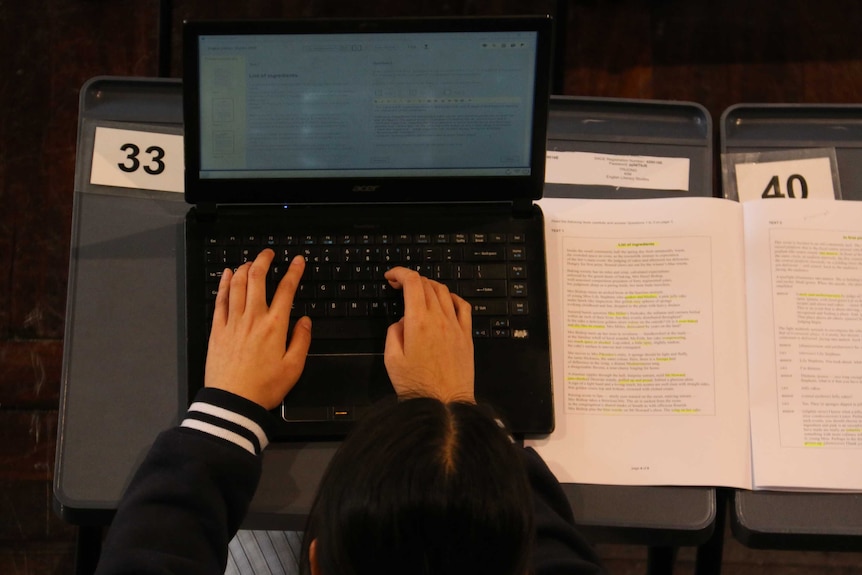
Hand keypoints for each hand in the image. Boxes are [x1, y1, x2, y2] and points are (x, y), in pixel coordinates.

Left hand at [204, 249, 311, 409]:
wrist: (232, 402)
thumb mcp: (294, 367)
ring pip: (238, 285)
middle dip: (264, 260)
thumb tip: (305, 320)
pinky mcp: (217, 330)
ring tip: (251, 261)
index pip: (287, 290)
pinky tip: (227, 274)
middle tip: (269, 253)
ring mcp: (233, 322)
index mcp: (275, 326)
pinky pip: (220, 300)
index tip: (298, 261)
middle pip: (258, 279)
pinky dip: (225, 283)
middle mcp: (253, 318)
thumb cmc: (264, 387)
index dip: (294, 271)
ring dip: (245, 268)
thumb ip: (301, 340)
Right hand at [383, 267, 474, 402]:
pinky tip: (446, 301)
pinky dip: (452, 297)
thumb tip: (402, 322)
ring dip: (429, 286)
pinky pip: (463, 306)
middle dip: (411, 279)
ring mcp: (456, 326)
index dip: (400, 273)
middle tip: (400, 286)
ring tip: (419, 292)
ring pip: (444, 292)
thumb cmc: (417, 386)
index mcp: (418, 322)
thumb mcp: (391, 360)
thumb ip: (393, 333)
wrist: (444, 405)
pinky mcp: (467, 336)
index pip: (412, 282)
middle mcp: (439, 319)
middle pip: (427, 284)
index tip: (391, 277)